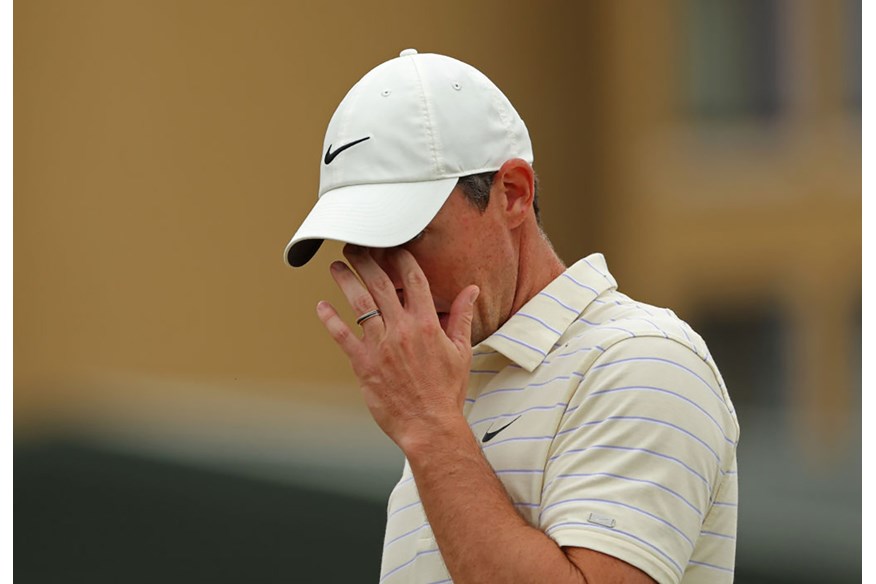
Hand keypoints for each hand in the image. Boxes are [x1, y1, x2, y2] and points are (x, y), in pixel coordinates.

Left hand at [315, 245, 479, 450]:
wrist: (429, 425)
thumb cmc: (447, 391)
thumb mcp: (461, 351)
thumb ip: (462, 317)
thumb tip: (471, 290)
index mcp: (426, 324)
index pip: (413, 279)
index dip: (400, 258)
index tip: (391, 245)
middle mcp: (401, 329)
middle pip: (380, 284)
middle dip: (366, 261)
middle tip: (355, 246)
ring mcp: (380, 346)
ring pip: (359, 304)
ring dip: (346, 281)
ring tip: (336, 267)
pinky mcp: (363, 364)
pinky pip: (342, 336)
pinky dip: (330, 319)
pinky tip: (322, 306)